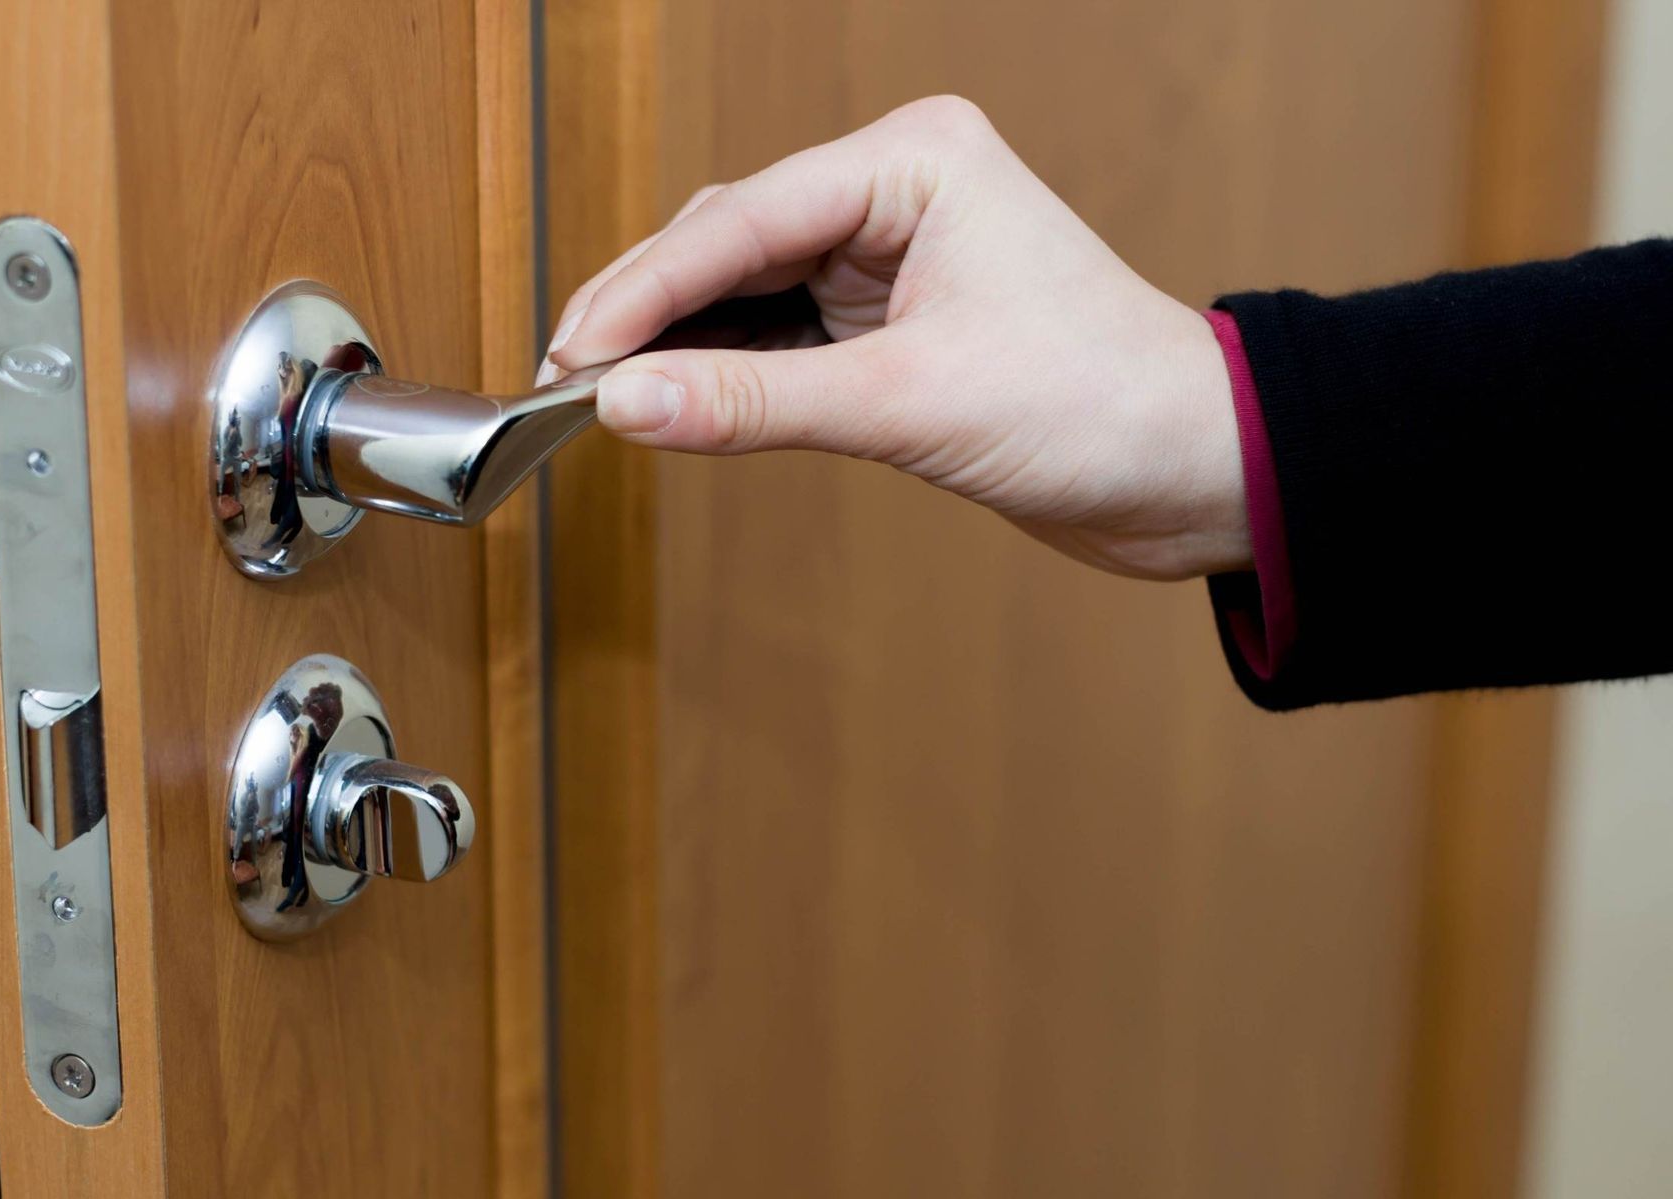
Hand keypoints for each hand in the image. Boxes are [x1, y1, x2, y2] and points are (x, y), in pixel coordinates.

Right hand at [540, 96, 1247, 580]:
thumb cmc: (1102, 406)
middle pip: (730, 242)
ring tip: (606, 397)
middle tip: (569, 378)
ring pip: (746, 291)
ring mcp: (892, 258)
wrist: (1193, 473)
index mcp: (916, 161)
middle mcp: (898, 193)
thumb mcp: (910, 405)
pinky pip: (780, 339)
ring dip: (683, 347)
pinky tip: (678, 405)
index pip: (744, 219)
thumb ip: (756, 404)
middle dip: (651, 313)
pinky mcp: (892, 323)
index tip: (572, 351)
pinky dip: (729, 376)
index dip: (646, 290)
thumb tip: (629, 402)